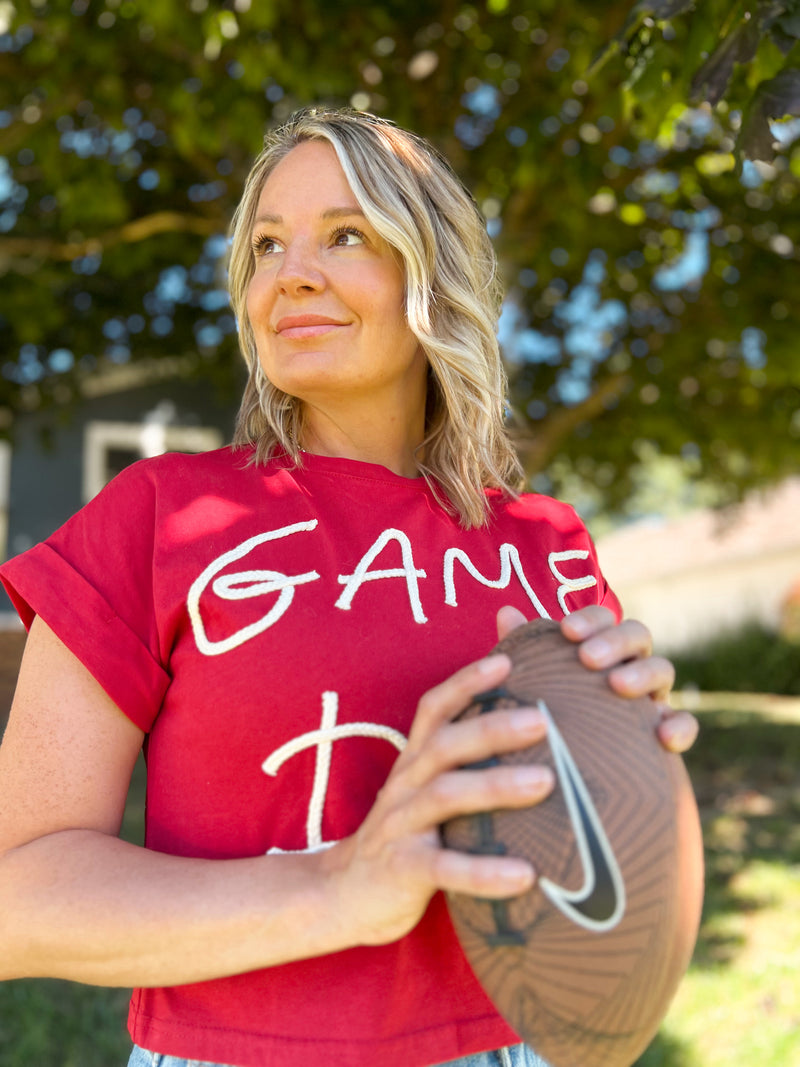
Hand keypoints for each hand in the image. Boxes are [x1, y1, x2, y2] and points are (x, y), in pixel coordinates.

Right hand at [322, 651, 553, 947]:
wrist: (344, 893)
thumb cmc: (408, 834)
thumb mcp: (427, 789)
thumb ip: (464, 761)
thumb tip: (526, 728)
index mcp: (414, 761)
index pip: (435, 708)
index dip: (467, 682)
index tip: (506, 660)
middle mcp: (405, 784)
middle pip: (445, 744)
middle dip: (493, 727)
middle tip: (542, 720)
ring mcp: (401, 825)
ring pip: (445, 796)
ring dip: (495, 785)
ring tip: (545, 782)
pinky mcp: (403, 870)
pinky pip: (446, 868)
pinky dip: (485, 871)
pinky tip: (526, 875)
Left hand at [497, 604, 697, 754]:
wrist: (574, 777)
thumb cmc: (549, 715)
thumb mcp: (534, 684)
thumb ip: (525, 651)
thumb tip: (505, 612)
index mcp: (599, 647)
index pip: (602, 619)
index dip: (589, 619)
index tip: (567, 631)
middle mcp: (629, 664)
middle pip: (636, 635)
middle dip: (614, 641)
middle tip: (588, 658)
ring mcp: (652, 697)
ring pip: (662, 670)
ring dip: (643, 674)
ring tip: (618, 686)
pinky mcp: (667, 733)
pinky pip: (685, 723)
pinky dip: (680, 726)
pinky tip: (663, 738)